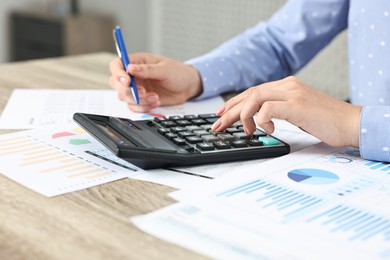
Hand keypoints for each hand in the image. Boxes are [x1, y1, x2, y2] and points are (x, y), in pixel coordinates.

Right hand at [109, 52, 202, 111]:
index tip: (127, 81)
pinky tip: (156, 101)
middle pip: (116, 83)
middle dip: (127, 90)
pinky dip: (143, 107)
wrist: (187, 87)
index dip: (118, 73)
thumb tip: (130, 68)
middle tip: (143, 92)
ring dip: (139, 100)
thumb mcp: (164, 69)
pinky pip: (134, 107)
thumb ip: (147, 70)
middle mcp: (133, 75)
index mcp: (137, 62)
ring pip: (124, 97)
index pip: (117, 65)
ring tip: (155, 97)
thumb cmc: (178, 73)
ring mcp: (136, 88)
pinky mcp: (141, 100)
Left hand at [211, 76, 361, 146]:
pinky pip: (268, 108)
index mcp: (286, 86)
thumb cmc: (325, 121)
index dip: (233, 103)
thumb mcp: (297, 112)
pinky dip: (261, 119)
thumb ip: (279, 110)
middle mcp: (287, 86)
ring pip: (254, 97)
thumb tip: (259, 118)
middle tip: (218, 124)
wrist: (350, 123)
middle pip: (249, 94)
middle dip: (229, 111)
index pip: (252, 91)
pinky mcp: (297, 105)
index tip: (221, 114)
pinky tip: (267, 129)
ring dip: (243, 115)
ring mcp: (292, 93)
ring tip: (245, 130)